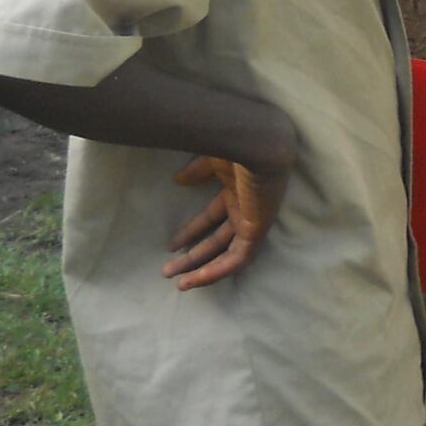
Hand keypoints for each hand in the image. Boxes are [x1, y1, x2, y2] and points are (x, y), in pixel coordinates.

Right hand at [166, 154, 292, 289]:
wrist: (257, 141)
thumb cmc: (236, 144)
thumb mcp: (211, 158)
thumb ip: (198, 170)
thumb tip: (179, 179)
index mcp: (235, 191)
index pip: (211, 218)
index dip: (191, 232)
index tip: (171, 246)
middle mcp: (245, 208)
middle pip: (217, 240)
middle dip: (193, 256)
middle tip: (168, 270)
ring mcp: (252, 220)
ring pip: (228, 254)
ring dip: (203, 269)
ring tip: (179, 283)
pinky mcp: (257, 229)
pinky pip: (239, 258)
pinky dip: (218, 271)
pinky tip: (196, 279)